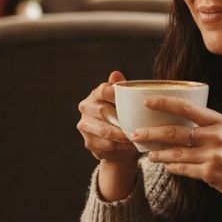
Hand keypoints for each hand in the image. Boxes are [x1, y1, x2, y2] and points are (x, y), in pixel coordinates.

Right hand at [76, 71, 139, 201]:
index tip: (131, 102)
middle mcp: (85, 108)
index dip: (116, 95)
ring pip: (105, 131)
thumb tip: (116, 73)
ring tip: (135, 136)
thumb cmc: (123, 116)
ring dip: (122, 135)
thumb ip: (121, 88)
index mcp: (95, 94)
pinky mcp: (88, 142)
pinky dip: (120, 147)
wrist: (119, 142)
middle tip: (137, 125)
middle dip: (121, 119)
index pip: (103, 91)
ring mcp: (84, 125)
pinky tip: (129, 146)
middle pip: (103, 111)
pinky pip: (106, 145)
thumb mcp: (124, 102)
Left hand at [134, 96, 221, 221]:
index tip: (147, 101)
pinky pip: (184, 169)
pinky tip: (167, 166)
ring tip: (148, 153)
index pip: (187, 107)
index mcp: (220, 121)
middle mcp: (216, 136)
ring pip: (176, 153)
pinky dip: (173, 168)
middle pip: (175, 132)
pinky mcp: (210, 174)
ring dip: (159, 153)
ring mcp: (213, 155)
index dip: (164, 103)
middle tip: (134, 133)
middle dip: (151, 133)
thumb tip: (181, 122)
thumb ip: (208, 127)